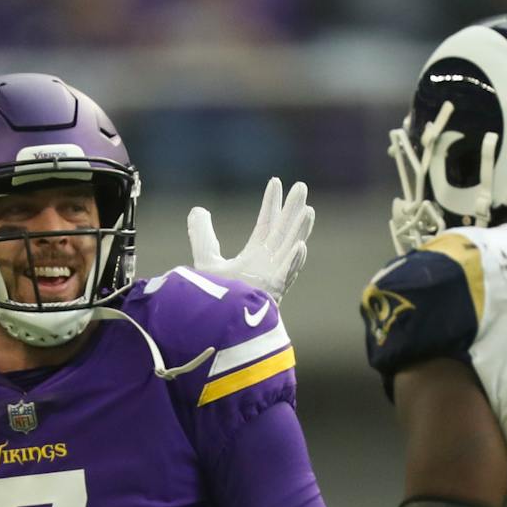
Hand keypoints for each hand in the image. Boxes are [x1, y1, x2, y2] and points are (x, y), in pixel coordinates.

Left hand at [187, 176, 313, 302]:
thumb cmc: (213, 299)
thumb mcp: (206, 259)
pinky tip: (300, 247)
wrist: (212, 324)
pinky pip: (284, 278)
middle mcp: (267, 267)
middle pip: (284, 233)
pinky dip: (292, 263)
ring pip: (291, 250)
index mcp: (255, 259)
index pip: (267, 226)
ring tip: (308, 209)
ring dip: (300, 230)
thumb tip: (198, 210)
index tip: (276, 183)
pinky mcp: (271, 295)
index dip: (271, 205)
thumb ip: (203, 235)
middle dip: (293, 210)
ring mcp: (272, 281)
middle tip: (301, 187)